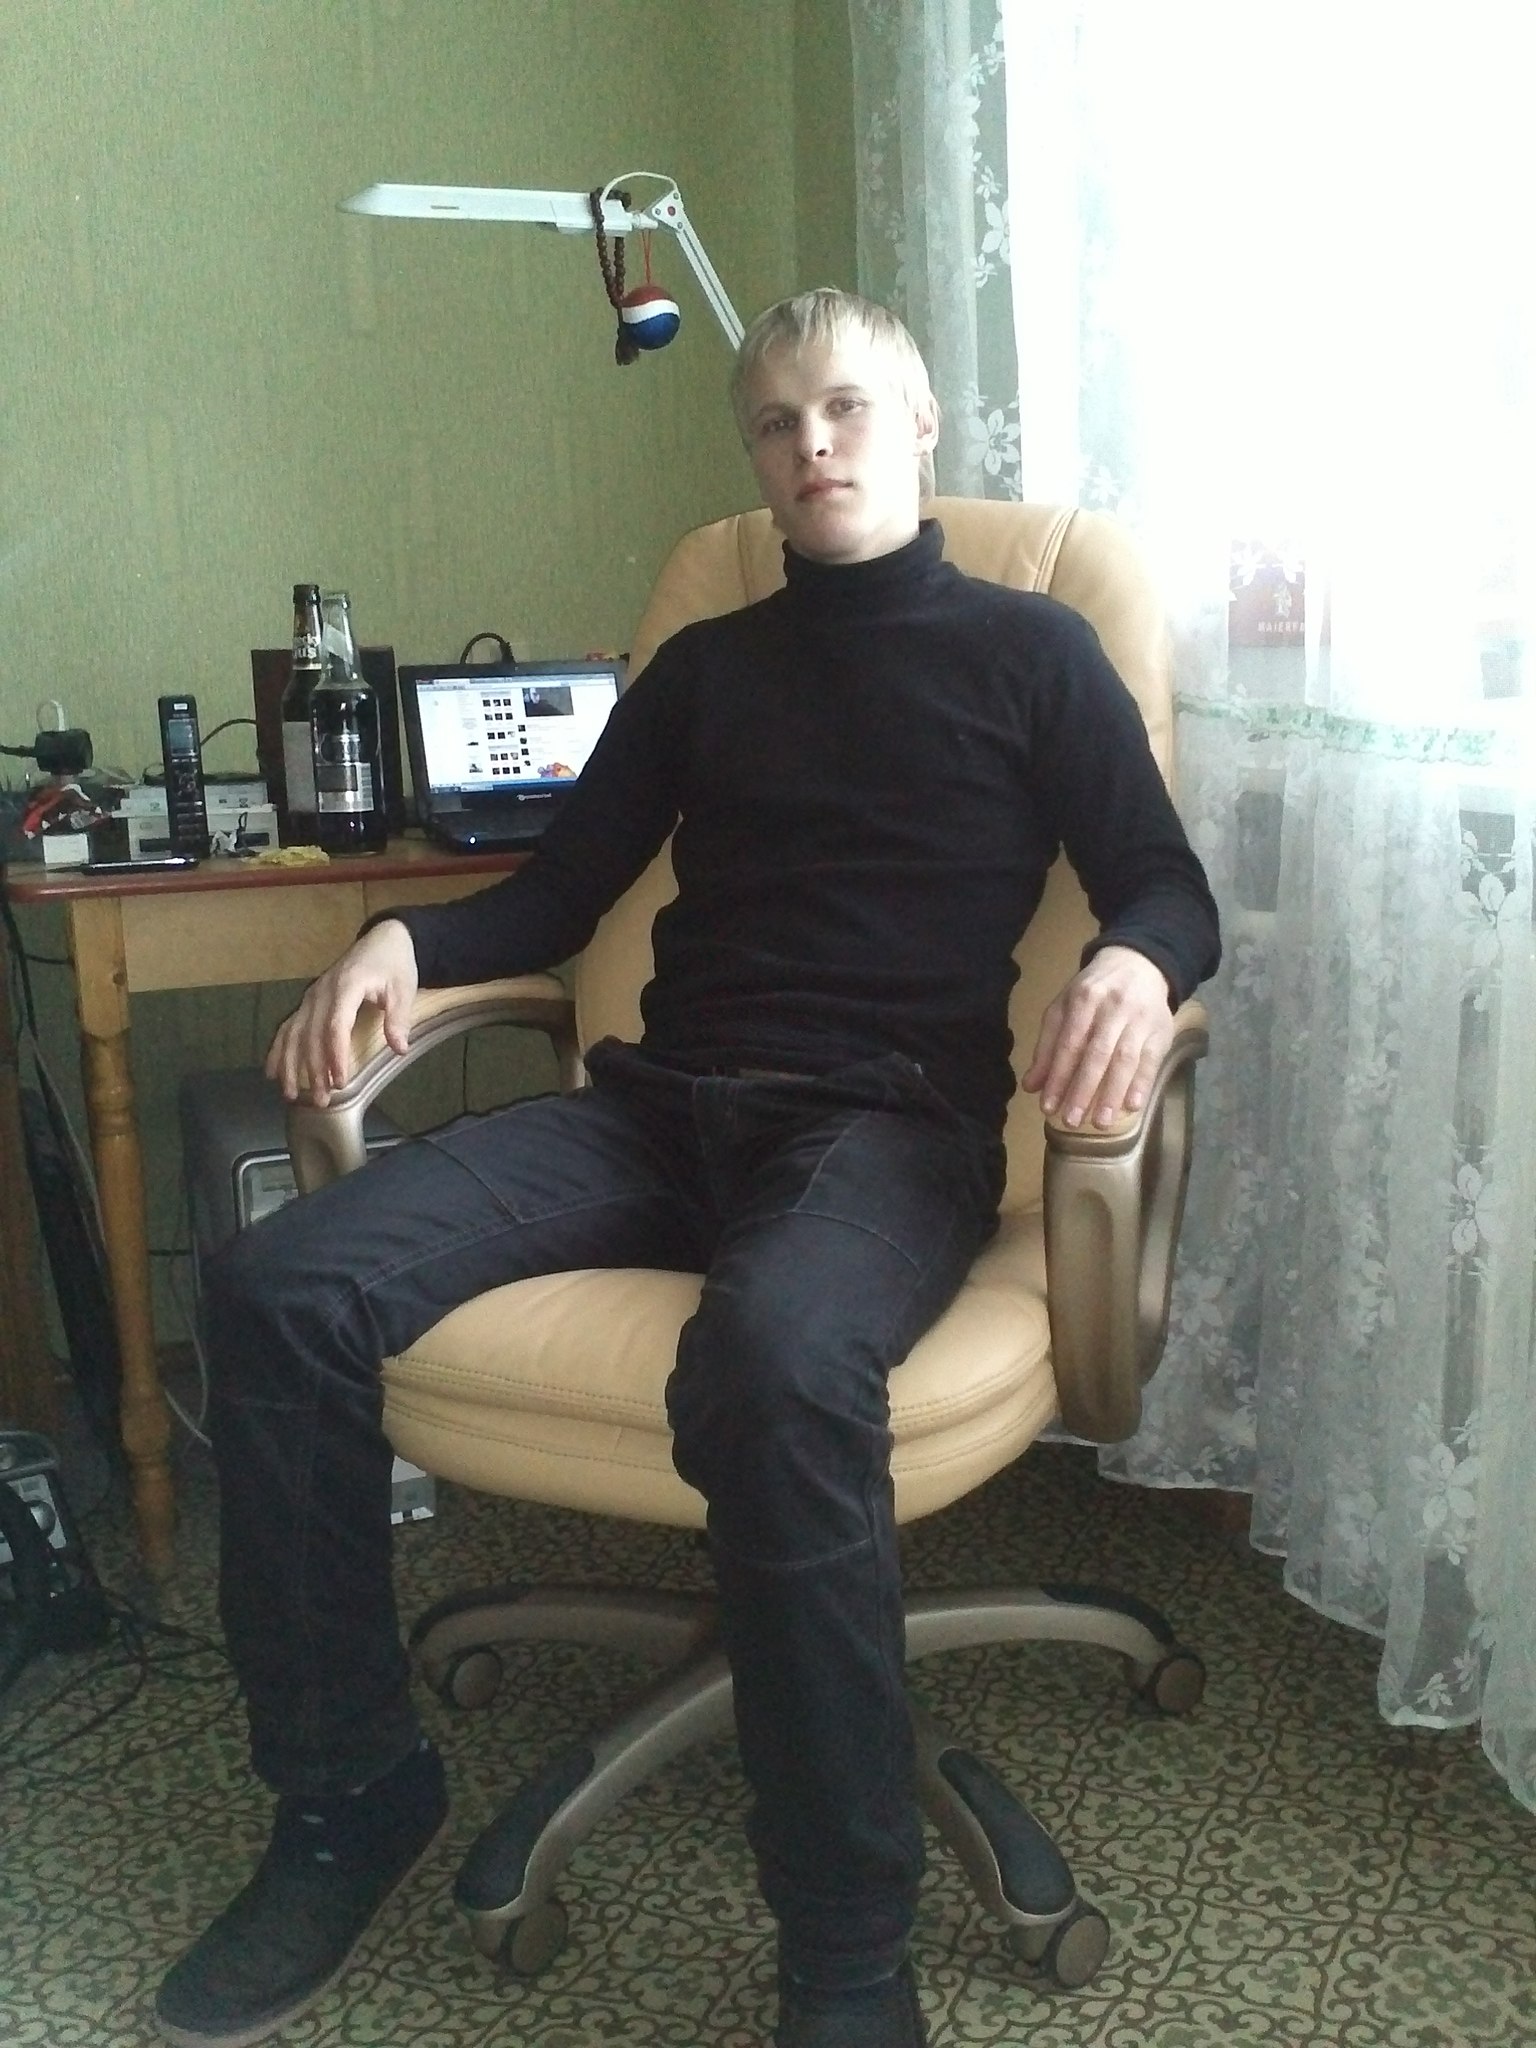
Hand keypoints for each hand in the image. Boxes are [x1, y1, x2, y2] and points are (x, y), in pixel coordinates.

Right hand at [265, 919, 417, 1106]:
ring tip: (290, 1094)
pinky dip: (278, 1049)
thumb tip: (399, 1048)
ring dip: (291, 1065)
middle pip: (312, 1035)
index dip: (335, 1055)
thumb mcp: (404, 989)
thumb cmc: (394, 965)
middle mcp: (322, 992)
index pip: (336, 1026)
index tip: (340, 1081)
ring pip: (294, 1034)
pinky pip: (288, 1027)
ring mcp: (311, 997)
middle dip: (313, 1070)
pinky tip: (272, 1072)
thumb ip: (398, 1018)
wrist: (382, 939)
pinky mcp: (309, 1002)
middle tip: (321, 1100)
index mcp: (346, 986)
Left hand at [1021, 945, 1173, 1129]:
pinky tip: (1132, 1106)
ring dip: (1112, 1093)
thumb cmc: (1094, 993)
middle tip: (1072, 1121)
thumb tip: (1031, 1086)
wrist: (1139, 964)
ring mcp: (1139, 1019)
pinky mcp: (1161, 1030)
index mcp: (1083, 1000)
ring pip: (1125, 1059)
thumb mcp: (1064, 1009)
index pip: (1068, 1044)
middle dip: (1083, 1089)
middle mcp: (1112, 1009)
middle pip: (1096, 1054)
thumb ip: (1048, 1046)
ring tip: (1101, 1122)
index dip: (1057, 1076)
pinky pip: (1151, 1060)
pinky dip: (1142, 1083)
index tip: (1048, 1107)